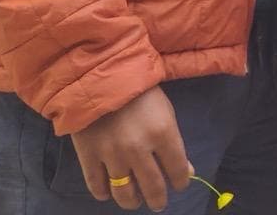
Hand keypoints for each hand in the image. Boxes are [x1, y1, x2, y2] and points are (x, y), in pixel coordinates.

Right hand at [70, 85, 191, 209]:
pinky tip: (109, 191)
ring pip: (124, 193)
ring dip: (132, 201)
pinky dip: (103, 193)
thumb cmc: (140, 89)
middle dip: (158, 199)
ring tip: (135, 201)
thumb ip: (174, 143)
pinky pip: (97, 186)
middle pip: (152, 188)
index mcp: (162, 133)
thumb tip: (187, 171)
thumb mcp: (165, 110)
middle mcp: (138, 149)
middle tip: (158, 203)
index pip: (177, 169)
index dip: (181, 181)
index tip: (180, 184)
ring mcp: (112, 155)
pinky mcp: (89, 156)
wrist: (101, 74)